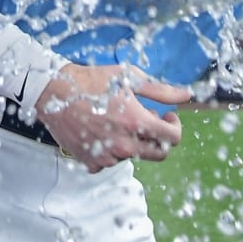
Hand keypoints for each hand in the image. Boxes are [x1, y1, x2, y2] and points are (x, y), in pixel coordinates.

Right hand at [34, 63, 188, 172]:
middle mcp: (124, 145)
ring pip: (134, 156)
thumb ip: (162, 90)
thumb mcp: (130, 78)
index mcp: (136, 123)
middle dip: (159, 136)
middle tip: (145, 117)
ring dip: (134, 141)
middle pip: (159, 153)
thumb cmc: (93, 81)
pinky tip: (103, 130)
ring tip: (119, 119)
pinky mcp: (92, 163)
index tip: (166, 114)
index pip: (172, 138)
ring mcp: (107, 157)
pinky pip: (112, 162)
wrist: (55, 92)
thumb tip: (187, 95)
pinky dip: (113, 149)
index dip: (174, 125)